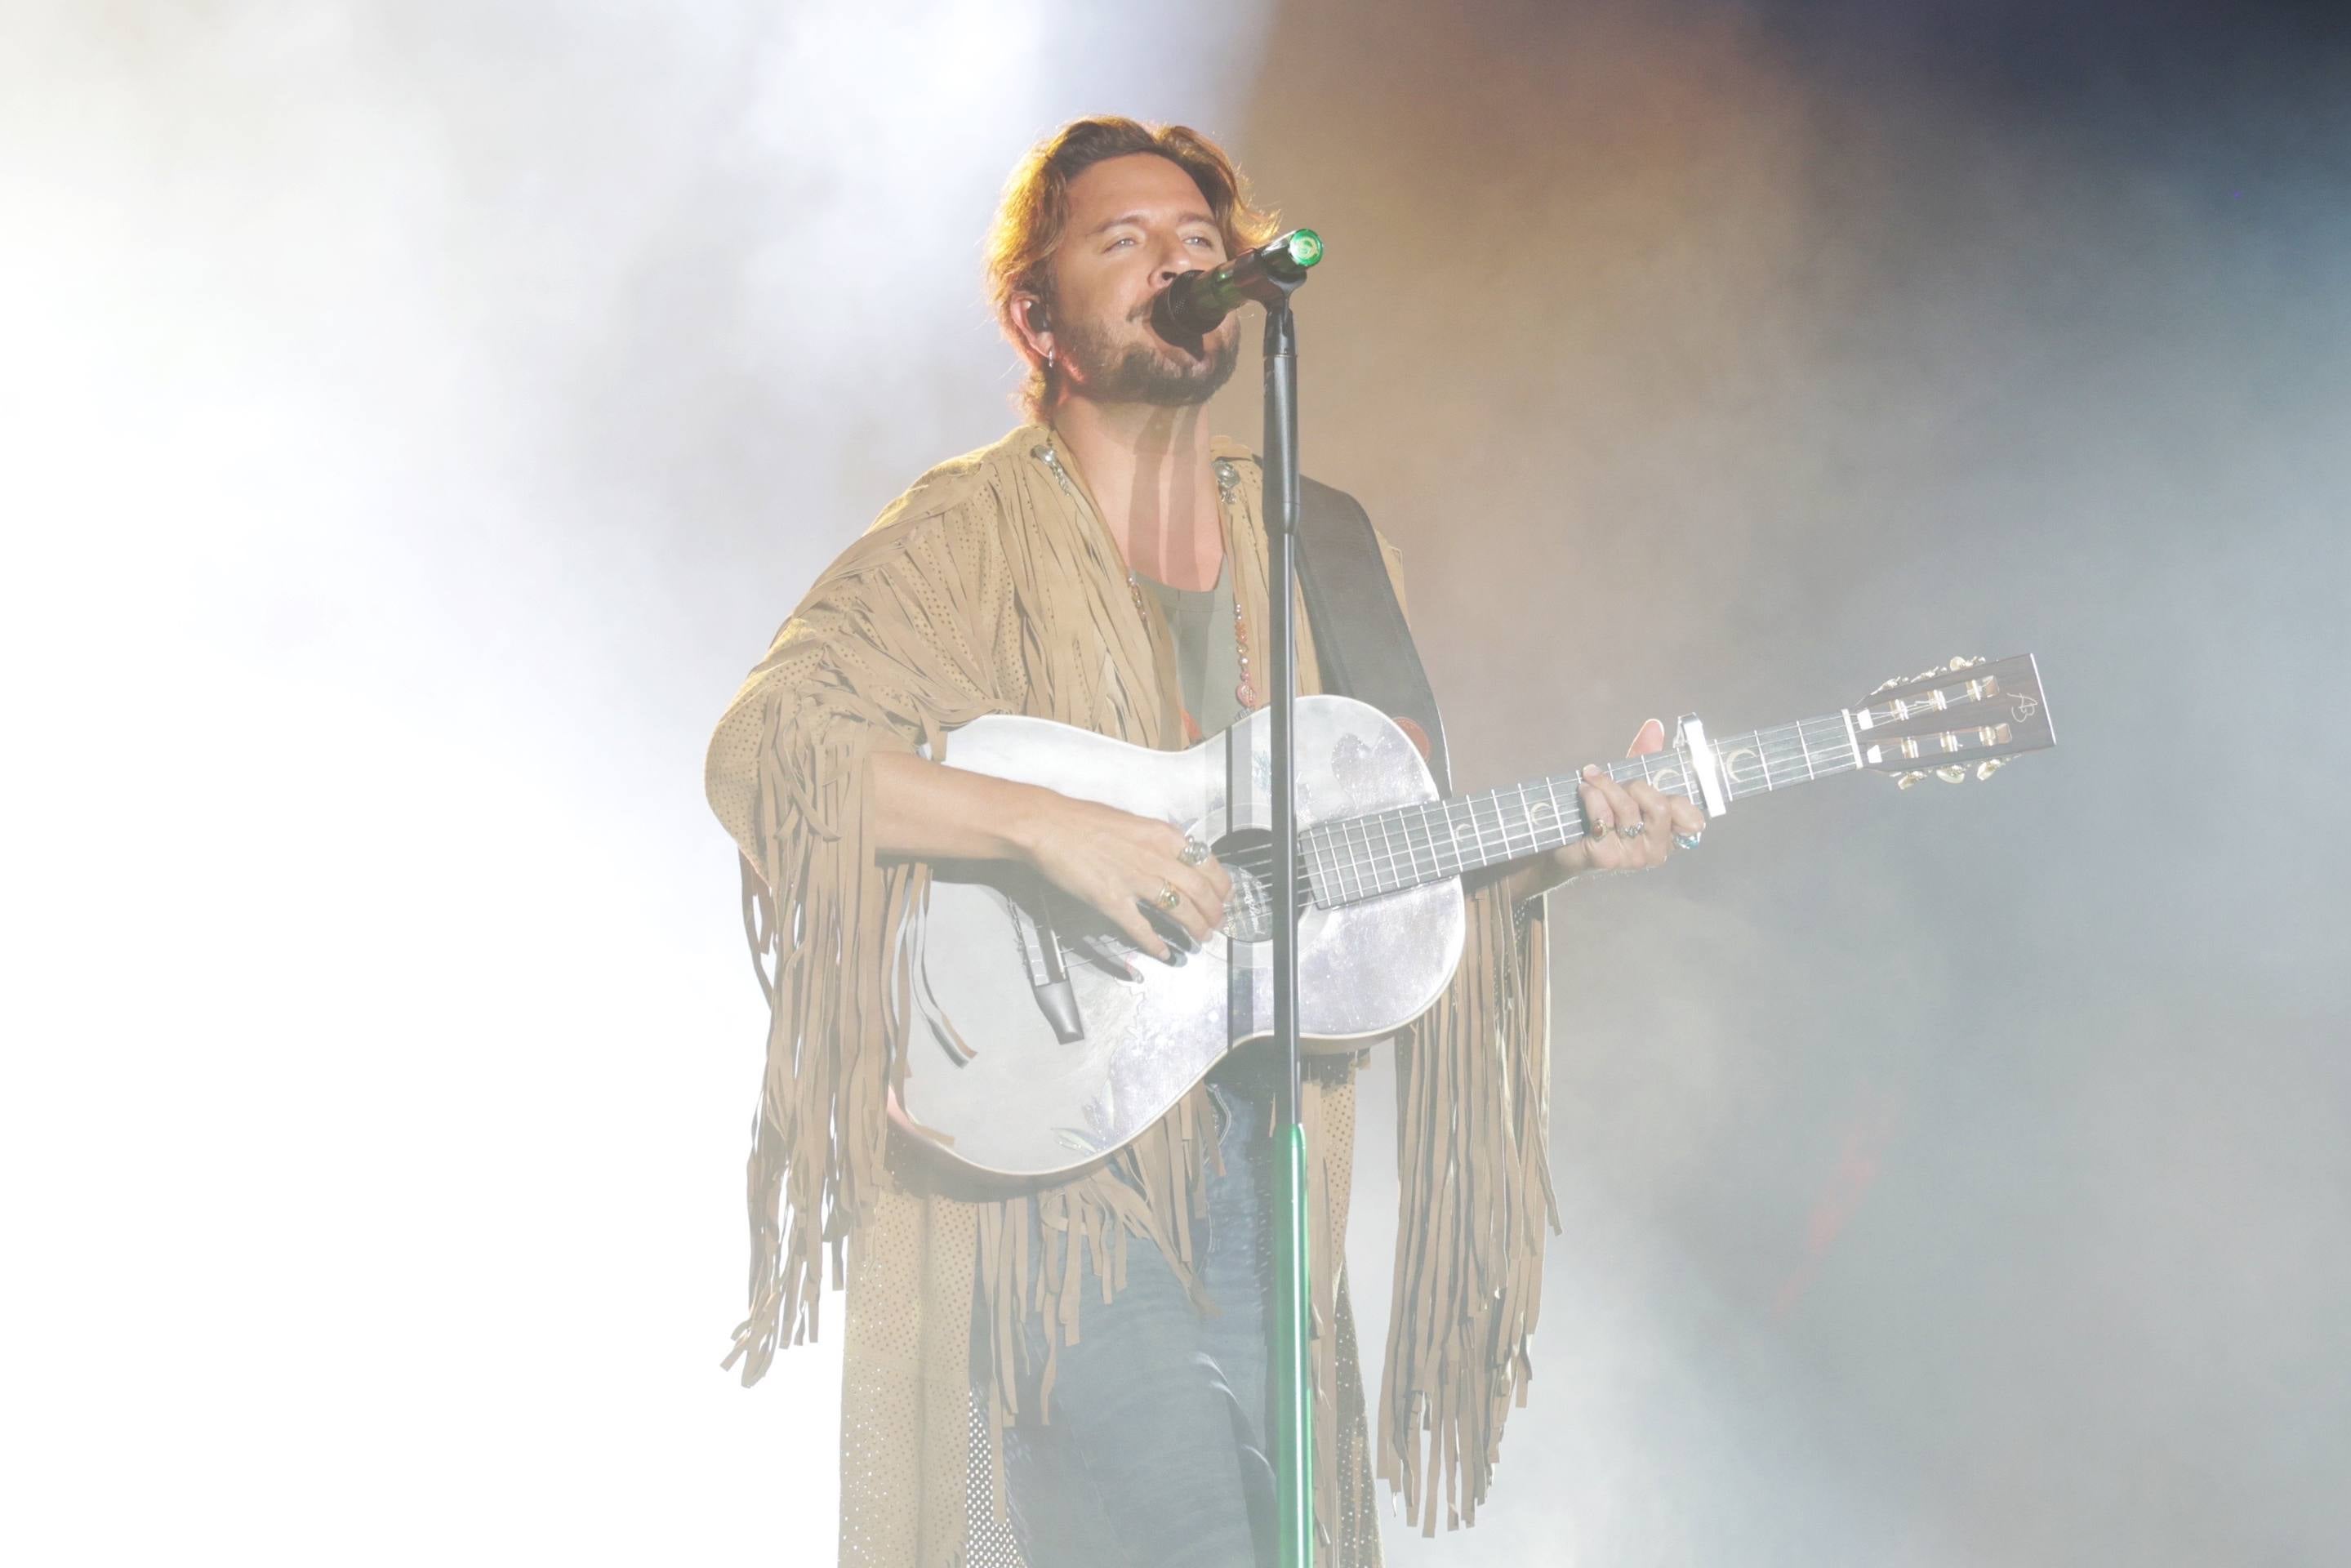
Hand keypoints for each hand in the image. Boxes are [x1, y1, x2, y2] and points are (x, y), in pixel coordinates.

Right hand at [1014, 792, 1230, 961]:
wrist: (1048, 825)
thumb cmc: (1082, 821)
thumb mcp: (1131, 822)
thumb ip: (1155, 841)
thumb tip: (1172, 857)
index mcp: (1162, 835)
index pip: (1207, 862)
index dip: (1221, 885)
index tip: (1225, 895)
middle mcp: (1155, 857)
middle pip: (1199, 890)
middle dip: (1213, 911)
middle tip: (1216, 923)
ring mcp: (1134, 880)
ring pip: (1179, 909)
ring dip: (1194, 927)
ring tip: (1200, 937)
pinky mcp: (1112, 900)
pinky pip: (1141, 928)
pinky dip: (1155, 943)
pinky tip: (1162, 952)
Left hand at [1571, 718, 1709, 876]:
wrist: (1566, 847)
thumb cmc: (1605, 814)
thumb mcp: (1627, 784)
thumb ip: (1645, 756)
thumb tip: (1654, 726)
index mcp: (1670, 834)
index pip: (1693, 821)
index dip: (1681, 802)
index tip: (1657, 787)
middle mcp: (1657, 849)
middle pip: (1661, 808)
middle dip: (1636, 785)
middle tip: (1618, 782)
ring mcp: (1633, 857)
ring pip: (1629, 809)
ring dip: (1606, 785)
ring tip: (1591, 778)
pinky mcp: (1606, 857)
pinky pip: (1603, 816)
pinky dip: (1592, 796)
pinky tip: (1584, 791)